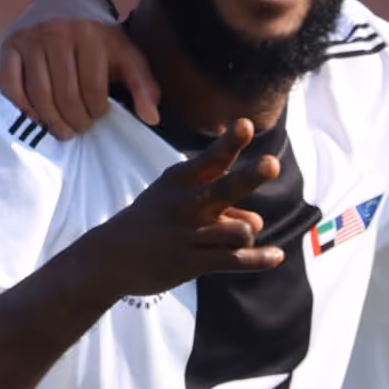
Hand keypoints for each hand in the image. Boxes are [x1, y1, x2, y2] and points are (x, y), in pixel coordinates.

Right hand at [0, 2, 156, 139]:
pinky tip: (37, 115)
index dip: (96, 112)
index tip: (98, 116)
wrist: (65, 5)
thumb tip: (152, 118)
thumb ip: (143, 85)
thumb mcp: (126, 55)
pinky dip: (23, 107)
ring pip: (38, 95)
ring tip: (63, 129)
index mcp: (89, 35)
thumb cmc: (99, 39)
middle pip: (64, 96)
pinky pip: (10, 86)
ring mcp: (29, 39)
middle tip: (80, 127)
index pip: (92, 91)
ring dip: (51, 121)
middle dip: (75, 121)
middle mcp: (56, 32)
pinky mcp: (8, 46)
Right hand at [90, 121, 281, 297]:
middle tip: (271, 164)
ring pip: (239, 230)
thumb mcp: (175, 200)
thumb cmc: (152, 222)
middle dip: (251, 176)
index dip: (230, 142)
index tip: (246, 124)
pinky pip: (233, 260)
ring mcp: (188, 235)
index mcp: (180, 180)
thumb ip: (220, 205)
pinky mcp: (190, 263)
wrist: (111, 257)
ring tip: (238, 239)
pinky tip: (277, 256)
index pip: (212, 159)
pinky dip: (259, 259)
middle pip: (227, 189)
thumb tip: (258, 222)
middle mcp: (185, 204)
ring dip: (247, 233)